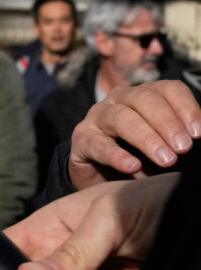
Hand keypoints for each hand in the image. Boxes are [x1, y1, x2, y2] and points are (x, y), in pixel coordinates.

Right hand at [69, 80, 200, 188]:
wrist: (103, 181)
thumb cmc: (143, 161)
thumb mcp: (167, 147)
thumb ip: (181, 139)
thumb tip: (200, 137)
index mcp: (145, 97)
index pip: (167, 89)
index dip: (185, 107)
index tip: (199, 133)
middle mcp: (120, 100)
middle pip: (144, 98)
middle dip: (167, 123)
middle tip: (184, 148)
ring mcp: (97, 117)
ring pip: (120, 117)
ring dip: (146, 138)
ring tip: (166, 160)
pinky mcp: (81, 139)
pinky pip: (97, 143)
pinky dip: (116, 155)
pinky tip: (132, 166)